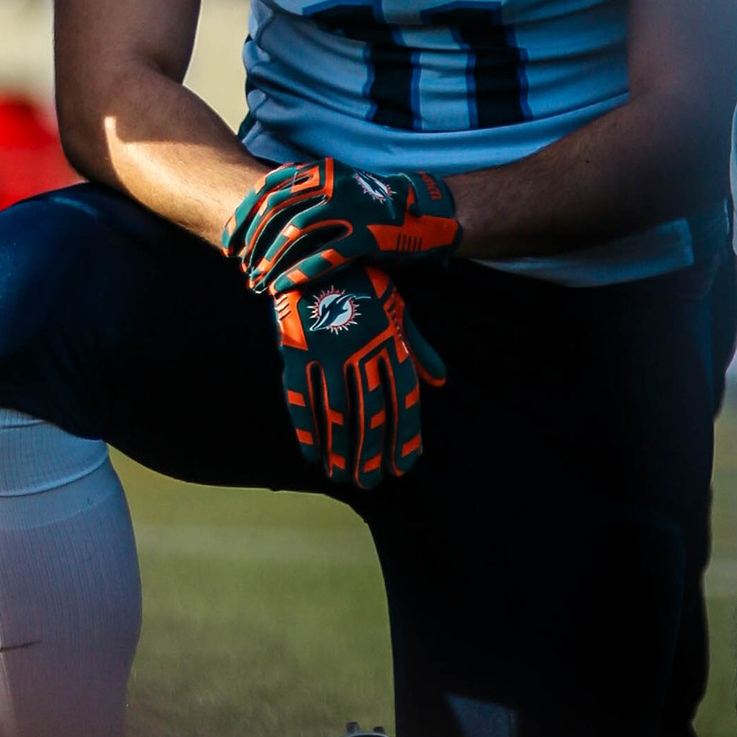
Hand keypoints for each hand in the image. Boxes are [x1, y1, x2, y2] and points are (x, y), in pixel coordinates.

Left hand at [230, 159, 461, 295]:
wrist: (422, 212)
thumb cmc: (370, 205)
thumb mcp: (336, 188)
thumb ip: (304, 196)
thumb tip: (262, 217)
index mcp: (320, 172)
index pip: (268, 188)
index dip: (244, 215)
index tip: (229, 240)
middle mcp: (332, 185)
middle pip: (276, 210)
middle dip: (252, 240)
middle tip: (239, 265)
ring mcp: (351, 209)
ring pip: (296, 233)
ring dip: (271, 259)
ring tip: (257, 280)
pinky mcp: (368, 236)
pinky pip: (326, 256)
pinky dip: (300, 272)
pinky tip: (283, 286)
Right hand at [271, 275, 441, 487]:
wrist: (314, 253)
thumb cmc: (361, 284)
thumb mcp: (396, 309)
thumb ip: (417, 347)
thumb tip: (441, 380)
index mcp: (389, 341)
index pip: (402, 399)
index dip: (404, 437)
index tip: (404, 467)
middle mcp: (361, 349)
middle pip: (370, 412)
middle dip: (372, 453)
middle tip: (372, 482)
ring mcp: (326, 350)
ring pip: (336, 411)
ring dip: (340, 449)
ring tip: (343, 476)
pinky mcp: (296, 349)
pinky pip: (301, 397)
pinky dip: (306, 428)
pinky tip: (312, 454)